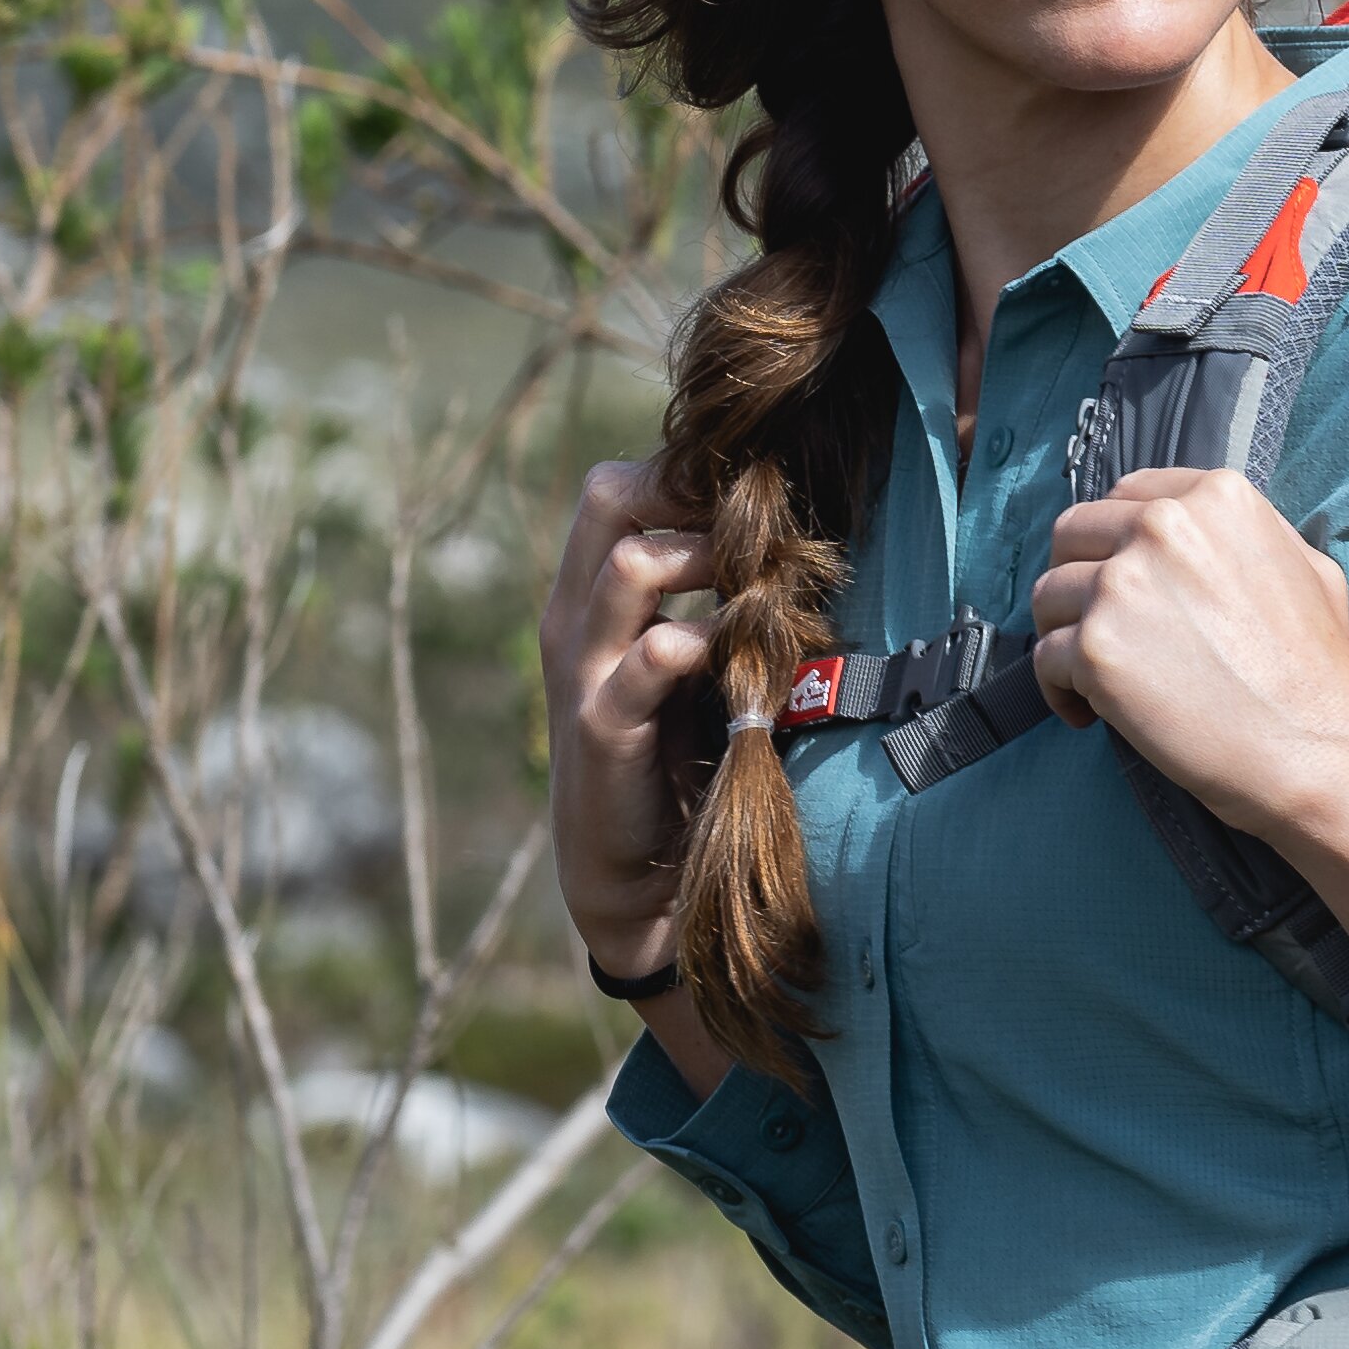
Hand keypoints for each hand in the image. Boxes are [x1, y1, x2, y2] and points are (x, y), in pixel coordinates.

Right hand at [537, 459, 714, 1004]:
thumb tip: (774, 531)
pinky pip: (655, 656)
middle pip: (608, 496)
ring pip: (629, 563)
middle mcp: (574, 621)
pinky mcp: (606, 726)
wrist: (634, 874)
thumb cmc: (671, 756)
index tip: (747, 495)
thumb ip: (700, 599)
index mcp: (585, 598)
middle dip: (686, 490)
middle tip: (748, 518)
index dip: (680, 473)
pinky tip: (744, 652)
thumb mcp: (678, 662)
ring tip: (752, 581)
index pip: (614, 487)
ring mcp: (585, 670)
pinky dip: (708, 640)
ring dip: (704, 558)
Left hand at [1023, 468, 1348, 837]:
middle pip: (1073, 533)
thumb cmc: (1317, 670)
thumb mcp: (1306, 566)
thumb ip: (1243, 537)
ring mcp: (1123, 584)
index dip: (1113, 537)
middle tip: (1092, 624)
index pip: (1127, 493)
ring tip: (1091, 677)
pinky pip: (1045, 659)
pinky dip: (1059, 690)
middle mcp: (1163, 526)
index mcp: (1215, 498)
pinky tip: (1089, 713)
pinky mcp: (1097, 648)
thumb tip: (1201, 536)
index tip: (1114, 571)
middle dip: (1076, 577)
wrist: (1314, 747)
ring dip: (1064, 634)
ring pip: (1050, 596)